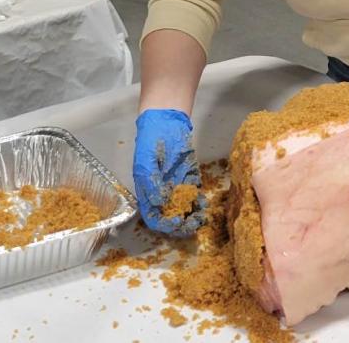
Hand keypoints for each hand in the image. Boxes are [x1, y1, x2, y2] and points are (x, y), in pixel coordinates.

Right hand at [133, 109, 206, 236]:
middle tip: (193, 225)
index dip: (164, 224)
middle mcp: (162, 193)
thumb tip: (160, 203)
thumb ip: (151, 183)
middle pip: (170, 217)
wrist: (165, 123)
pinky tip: (203, 204)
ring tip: (201, 217)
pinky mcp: (189, 177)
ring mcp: (176, 186)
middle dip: (181, 225)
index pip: (154, 217)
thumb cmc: (150, 142)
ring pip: (184, 208)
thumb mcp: (145, 162)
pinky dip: (199, 202)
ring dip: (192, 216)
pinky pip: (194, 194)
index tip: (177, 222)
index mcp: (147, 193)